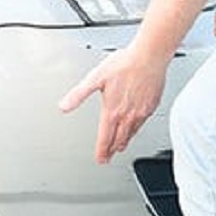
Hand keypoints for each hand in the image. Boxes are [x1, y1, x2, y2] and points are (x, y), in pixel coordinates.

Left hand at [58, 44, 167, 163]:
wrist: (149, 56)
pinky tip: (135, 129)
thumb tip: (63, 106)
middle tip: (108, 157)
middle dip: (112, 150)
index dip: (102, 151)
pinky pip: (142, 124)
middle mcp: (127, 114)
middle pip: (118, 139)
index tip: (100, 159)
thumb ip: (78, 95)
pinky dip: (136, 130)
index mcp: (112, 110)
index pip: (105, 137)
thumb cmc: (124, 64)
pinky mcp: (151, 106)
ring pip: (131, 133)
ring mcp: (141, 112)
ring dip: (124, 142)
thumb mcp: (95, 78)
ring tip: (120, 147)